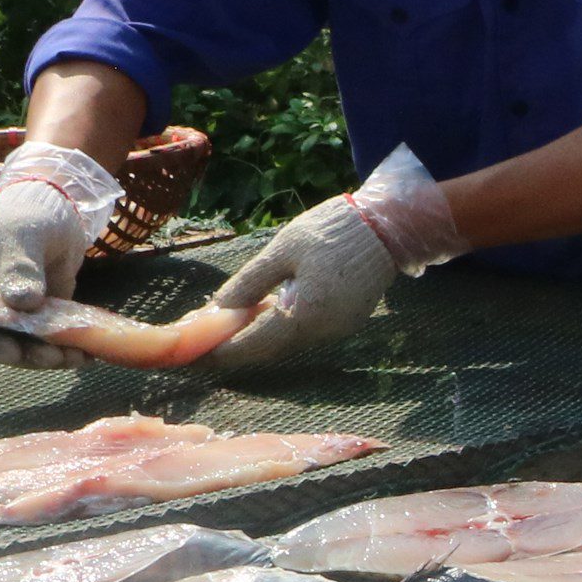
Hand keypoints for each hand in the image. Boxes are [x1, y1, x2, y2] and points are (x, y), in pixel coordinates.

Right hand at [0, 146, 118, 370]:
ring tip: (79, 357)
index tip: (13, 353)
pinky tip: (88, 352)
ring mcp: (15, 314)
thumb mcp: (21, 238)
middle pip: (0, 341)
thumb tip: (22, 303)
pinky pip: (50, 338)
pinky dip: (67, 346)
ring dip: (52, 356)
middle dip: (28, 354)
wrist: (53, 210)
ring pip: (27, 345)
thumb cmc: (25, 218)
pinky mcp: (41, 317)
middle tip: (56, 358)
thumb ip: (19, 269)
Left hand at [203, 147, 460, 375]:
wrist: (390, 227)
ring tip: (223, 324)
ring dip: (254, 336)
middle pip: (267, 349)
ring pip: (284, 342)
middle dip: (233, 346)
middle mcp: (321, 333)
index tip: (191, 354)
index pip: (252, 345)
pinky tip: (259, 313)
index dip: (219, 351)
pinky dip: (276, 327)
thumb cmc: (333, 232)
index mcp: (304, 316)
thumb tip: (216, 310)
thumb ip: (249, 284)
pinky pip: (301, 332)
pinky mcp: (344, 323)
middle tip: (200, 338)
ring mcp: (336, 331)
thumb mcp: (283, 250)